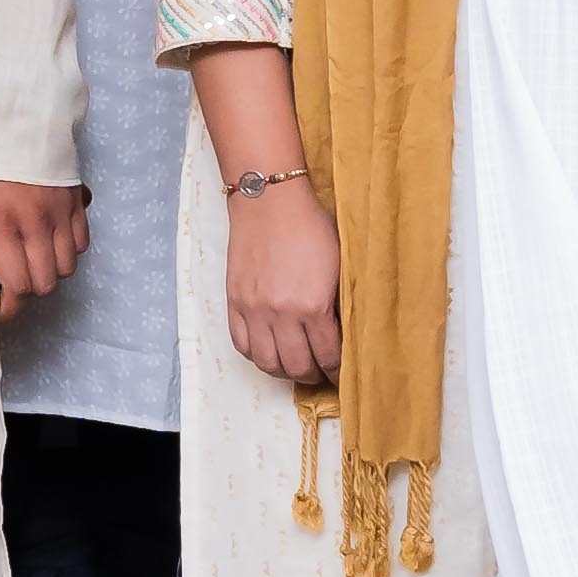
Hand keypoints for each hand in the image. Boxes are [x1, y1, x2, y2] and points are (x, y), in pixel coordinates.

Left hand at [0, 174, 88, 315]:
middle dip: (27, 293)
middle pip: (46, 284)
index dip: (8, 308)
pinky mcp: (75, 197)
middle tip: (8, 285)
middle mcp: (36, 221)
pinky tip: (46, 239)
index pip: (17, 285)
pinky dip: (67, 249)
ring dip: (48, 272)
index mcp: (0, 220)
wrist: (12, 99)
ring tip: (27, 262)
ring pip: (67, 267)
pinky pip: (81, 241)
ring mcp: (60, 209)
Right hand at [222, 172, 341, 389]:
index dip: (338, 371)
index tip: (343, 374)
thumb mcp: (338, 265)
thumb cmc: (310, 227)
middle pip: (297, 366)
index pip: (328, 355)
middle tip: (322, 372)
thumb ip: (338, 303)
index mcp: (312, 305)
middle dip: (314, 375)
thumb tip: (342, 333)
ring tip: (296, 366)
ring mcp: (253, 310)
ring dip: (284, 371)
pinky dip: (257, 356)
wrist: (269, 201)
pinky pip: (242, 344)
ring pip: (267, 363)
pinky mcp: (234, 302)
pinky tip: (270, 351)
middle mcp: (280, 314)